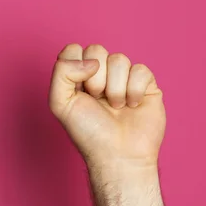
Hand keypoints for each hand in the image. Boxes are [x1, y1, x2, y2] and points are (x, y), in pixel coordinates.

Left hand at [49, 44, 164, 169]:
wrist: (118, 155)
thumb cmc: (89, 133)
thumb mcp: (60, 103)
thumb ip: (62, 72)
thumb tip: (91, 61)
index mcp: (78, 77)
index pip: (74, 50)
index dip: (75, 66)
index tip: (79, 90)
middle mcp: (100, 75)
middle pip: (96, 49)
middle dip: (95, 78)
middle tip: (97, 100)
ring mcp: (123, 79)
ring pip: (119, 58)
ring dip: (114, 88)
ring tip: (115, 107)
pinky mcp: (146, 84)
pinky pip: (140, 69)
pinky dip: (134, 90)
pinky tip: (132, 106)